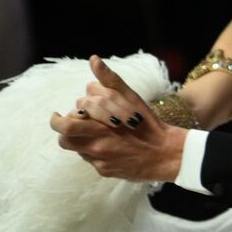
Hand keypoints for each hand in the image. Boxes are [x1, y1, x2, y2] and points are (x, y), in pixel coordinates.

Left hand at [50, 56, 186, 181]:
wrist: (167, 154)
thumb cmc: (149, 124)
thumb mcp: (132, 98)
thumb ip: (110, 80)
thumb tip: (93, 60)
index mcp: (100, 126)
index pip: (67, 119)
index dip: (72, 112)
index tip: (79, 110)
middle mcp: (97, 145)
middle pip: (64, 136)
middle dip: (65, 125)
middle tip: (77, 120)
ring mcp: (100, 160)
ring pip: (74, 147)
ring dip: (78, 138)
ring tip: (94, 132)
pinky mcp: (104, 171)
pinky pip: (89, 159)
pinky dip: (95, 150)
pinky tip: (111, 145)